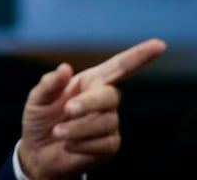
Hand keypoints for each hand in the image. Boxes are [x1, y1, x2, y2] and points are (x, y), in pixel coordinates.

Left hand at [17, 38, 165, 179]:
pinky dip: (80, 144)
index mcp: (89, 82)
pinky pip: (102, 144)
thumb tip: (65, 68)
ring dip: (77, 128)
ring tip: (58, 132)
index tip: (159, 45)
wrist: (38, 152)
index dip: (139, 56)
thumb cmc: (40, 118)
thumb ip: (49, 84)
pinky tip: (68, 145)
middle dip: (88, 103)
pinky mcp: (110, 145)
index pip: (119, 67)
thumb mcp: (37, 99)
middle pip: (110, 96)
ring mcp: (110, 123)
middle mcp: (103, 100)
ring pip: (104, 123)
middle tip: (68, 110)